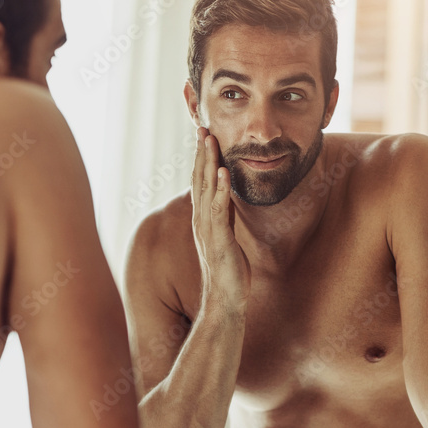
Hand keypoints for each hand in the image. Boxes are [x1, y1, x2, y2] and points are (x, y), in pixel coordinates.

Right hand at [191, 126, 250, 312]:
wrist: (225, 300)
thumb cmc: (228, 270)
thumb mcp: (226, 235)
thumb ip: (224, 215)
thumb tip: (226, 197)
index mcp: (203, 220)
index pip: (200, 183)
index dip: (201, 158)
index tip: (203, 135)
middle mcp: (201, 222)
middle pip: (199, 181)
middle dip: (201, 153)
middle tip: (202, 127)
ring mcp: (208, 231)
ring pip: (206, 191)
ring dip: (208, 164)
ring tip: (210, 141)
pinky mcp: (220, 241)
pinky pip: (219, 211)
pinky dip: (221, 191)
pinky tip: (223, 173)